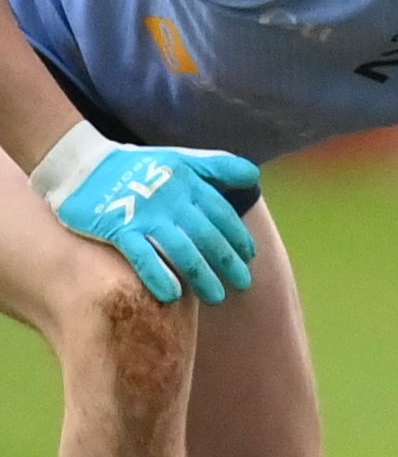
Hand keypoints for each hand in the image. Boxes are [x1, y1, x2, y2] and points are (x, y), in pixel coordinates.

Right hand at [31, 123, 257, 305]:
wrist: (85, 166)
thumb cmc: (140, 166)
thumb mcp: (182, 159)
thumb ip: (219, 166)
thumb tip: (254, 176)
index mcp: (189, 184)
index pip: (222, 215)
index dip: (238, 237)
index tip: (249, 257)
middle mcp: (172, 201)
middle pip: (207, 236)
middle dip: (227, 262)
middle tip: (243, 285)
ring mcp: (146, 216)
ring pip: (181, 249)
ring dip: (201, 275)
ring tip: (216, 297)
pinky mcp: (118, 228)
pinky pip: (142, 254)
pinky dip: (158, 274)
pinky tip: (173, 294)